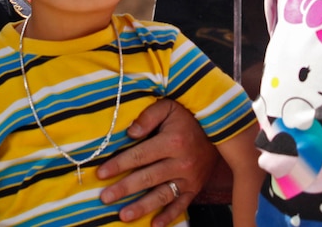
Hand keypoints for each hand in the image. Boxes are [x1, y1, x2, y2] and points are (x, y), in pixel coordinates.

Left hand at [97, 99, 216, 226]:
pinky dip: (169, 217)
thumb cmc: (188, 116)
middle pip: (148, 178)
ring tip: (123, 216)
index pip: (140, 155)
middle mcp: (181, 163)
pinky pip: (182, 205)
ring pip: (162, 195)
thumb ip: (149, 116)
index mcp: (172, 142)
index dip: (119, 164)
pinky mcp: (196, 188)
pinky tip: (155, 225)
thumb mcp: (169, 107)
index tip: (101, 173)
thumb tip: (130, 133)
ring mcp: (189, 178)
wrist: (220, 129)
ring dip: (142, 207)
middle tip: (105, 198)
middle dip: (124, 189)